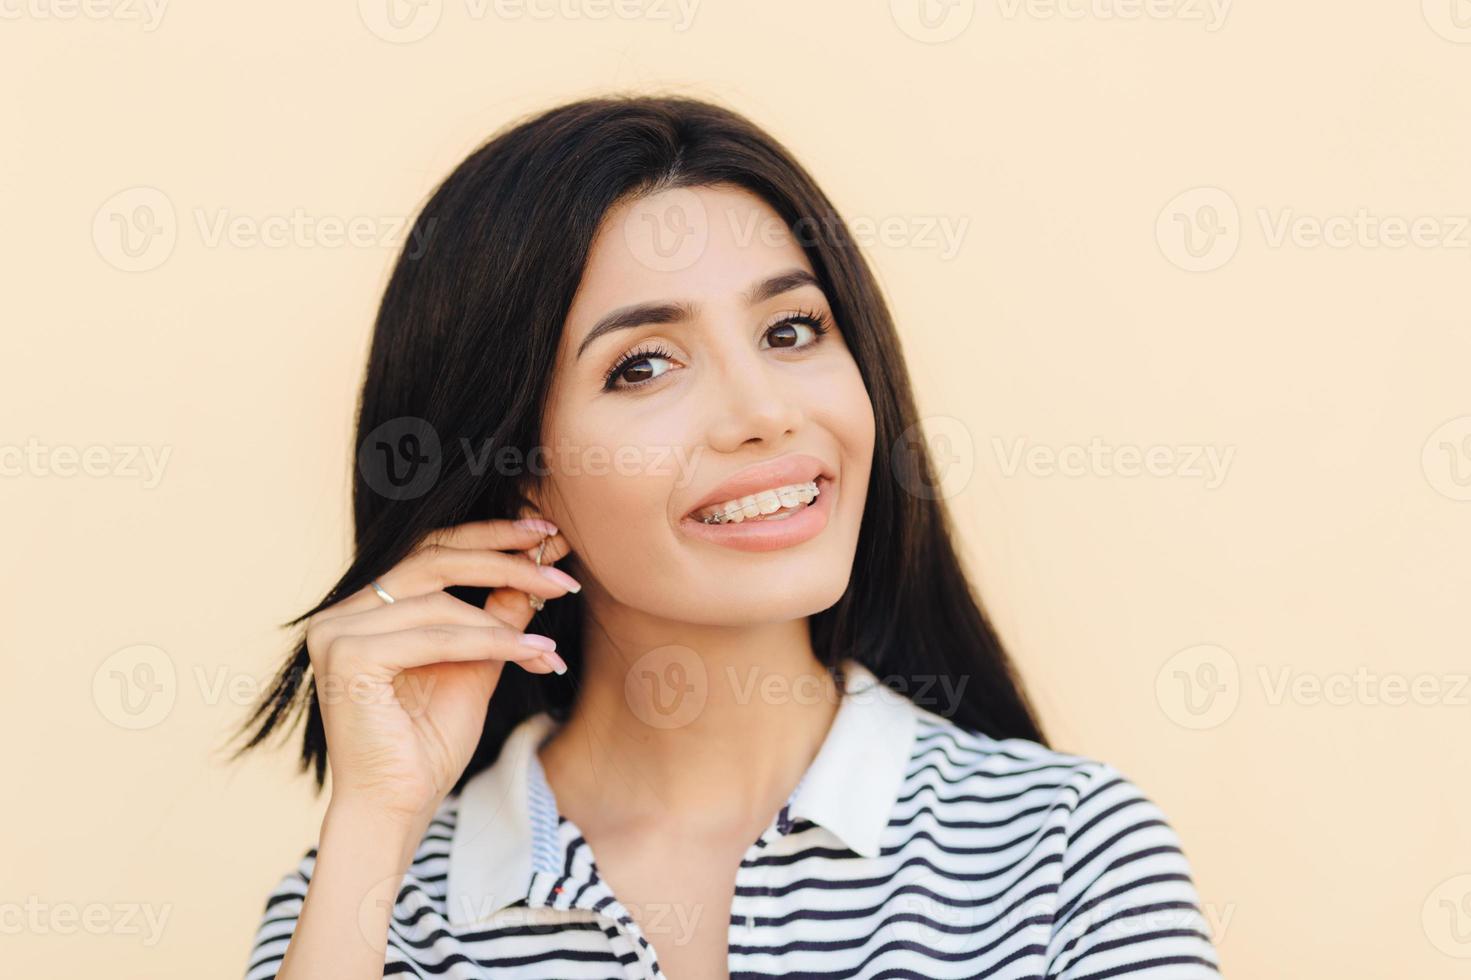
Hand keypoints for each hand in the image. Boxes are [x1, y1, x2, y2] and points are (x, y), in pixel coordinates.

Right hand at [304, 518, 575, 825]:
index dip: (490, 536)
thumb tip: (537, 568)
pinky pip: (436, 635)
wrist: (398, 807)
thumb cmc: (428, 744)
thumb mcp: (476, 666)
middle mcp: (342, 612)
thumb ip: (496, 617)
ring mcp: (338, 631)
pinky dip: (490, 641)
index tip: (548, 533)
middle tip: (562, 567)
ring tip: (553, 639)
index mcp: (365, 609)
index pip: (430, 552)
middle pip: (433, 559)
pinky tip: (533, 653)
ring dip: (507, 617)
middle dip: (505, 558)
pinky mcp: (348, 656)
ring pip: (440, 601)